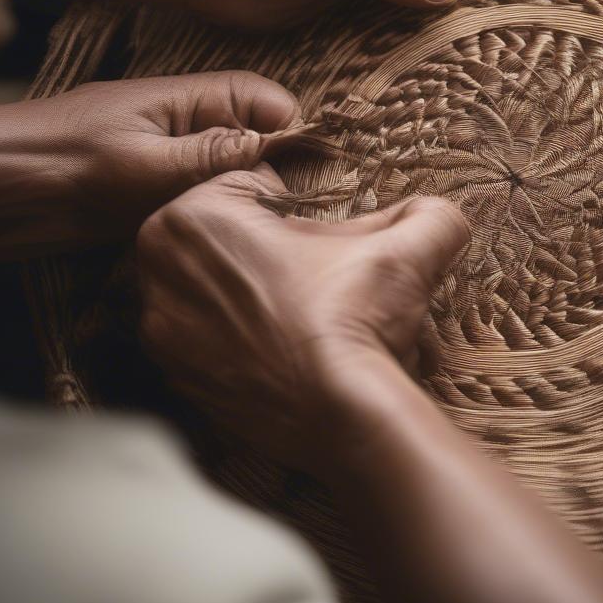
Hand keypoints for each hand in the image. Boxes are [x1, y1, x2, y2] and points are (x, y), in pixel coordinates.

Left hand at [0, 71, 298, 261]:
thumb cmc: (60, 163)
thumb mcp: (143, 160)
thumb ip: (212, 154)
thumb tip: (277, 145)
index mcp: (182, 99)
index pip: (257, 97)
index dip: (289, 124)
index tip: (315, 160)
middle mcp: (183, 128)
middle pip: (251, 138)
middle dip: (275, 166)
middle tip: (296, 204)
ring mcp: (170, 165)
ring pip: (231, 176)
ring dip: (247, 198)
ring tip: (271, 226)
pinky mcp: (156, 200)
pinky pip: (204, 204)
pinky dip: (219, 219)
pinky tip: (233, 241)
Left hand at [136, 165, 468, 472]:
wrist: (343, 415)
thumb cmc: (357, 320)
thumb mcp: (406, 250)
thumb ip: (430, 216)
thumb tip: (443, 213)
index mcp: (195, 217)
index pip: (243, 187)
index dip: (289, 205)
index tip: (314, 230)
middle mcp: (160, 271)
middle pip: (220, 237)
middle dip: (260, 245)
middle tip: (309, 269)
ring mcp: (161, 332)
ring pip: (209, 289)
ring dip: (245, 291)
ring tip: (297, 309)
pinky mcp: (175, 378)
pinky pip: (205, 340)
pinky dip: (235, 340)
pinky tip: (281, 347)